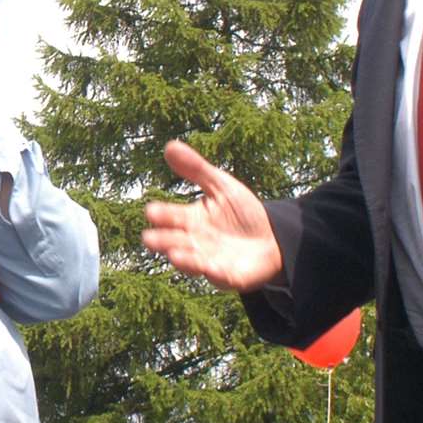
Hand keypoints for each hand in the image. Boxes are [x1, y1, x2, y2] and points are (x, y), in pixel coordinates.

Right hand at [141, 140, 282, 290]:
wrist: (273, 238)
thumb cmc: (242, 212)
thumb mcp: (221, 186)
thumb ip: (196, 169)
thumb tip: (169, 146)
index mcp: (190, 219)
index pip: (171, 216)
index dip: (161, 215)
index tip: (151, 211)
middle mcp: (195, 242)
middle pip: (174, 242)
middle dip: (162, 241)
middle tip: (149, 239)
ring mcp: (210, 261)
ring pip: (192, 262)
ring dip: (184, 260)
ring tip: (174, 255)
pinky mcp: (230, 277)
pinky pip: (221, 277)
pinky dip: (216, 274)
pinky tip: (212, 268)